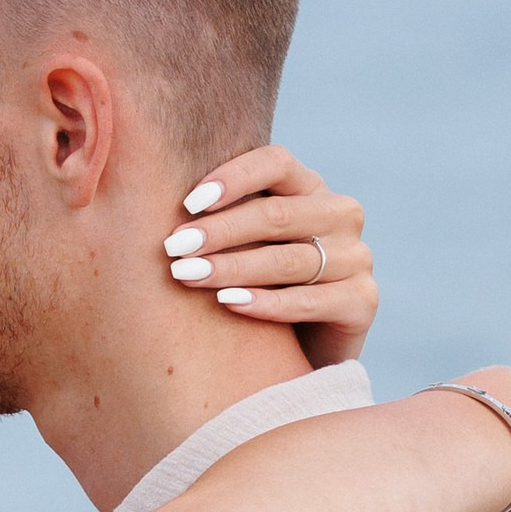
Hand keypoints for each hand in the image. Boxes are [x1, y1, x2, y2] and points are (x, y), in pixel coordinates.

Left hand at [160, 145, 376, 366]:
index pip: (276, 162)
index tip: (187, 203)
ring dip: (233, 267)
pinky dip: (266, 303)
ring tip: (188, 275)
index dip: (234, 178)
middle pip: (279, 214)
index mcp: (310, 187)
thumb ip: (217, 214)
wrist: (303, 349)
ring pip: (290, 258)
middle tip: (174, 247)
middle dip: (220, 231)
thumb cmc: (257, 284)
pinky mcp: (364, 301)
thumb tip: (147, 191)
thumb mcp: (241, 242)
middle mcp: (340, 215)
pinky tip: (228, 304)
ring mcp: (357, 257)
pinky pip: (311, 299)